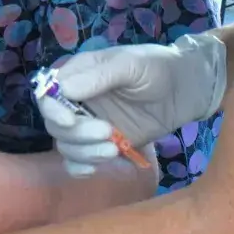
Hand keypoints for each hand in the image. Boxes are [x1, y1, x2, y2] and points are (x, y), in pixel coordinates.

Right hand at [40, 32, 226, 176]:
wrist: (185, 90)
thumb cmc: (158, 68)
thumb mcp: (132, 65)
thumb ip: (100, 75)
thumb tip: (64, 88)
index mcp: (78, 75)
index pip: (48, 94)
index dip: (53, 110)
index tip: (71, 121)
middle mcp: (77, 101)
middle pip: (56, 125)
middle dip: (79, 134)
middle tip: (108, 132)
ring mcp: (89, 125)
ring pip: (67, 146)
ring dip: (85, 152)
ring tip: (115, 149)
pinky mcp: (101, 144)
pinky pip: (78, 161)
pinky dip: (82, 167)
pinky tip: (97, 168)